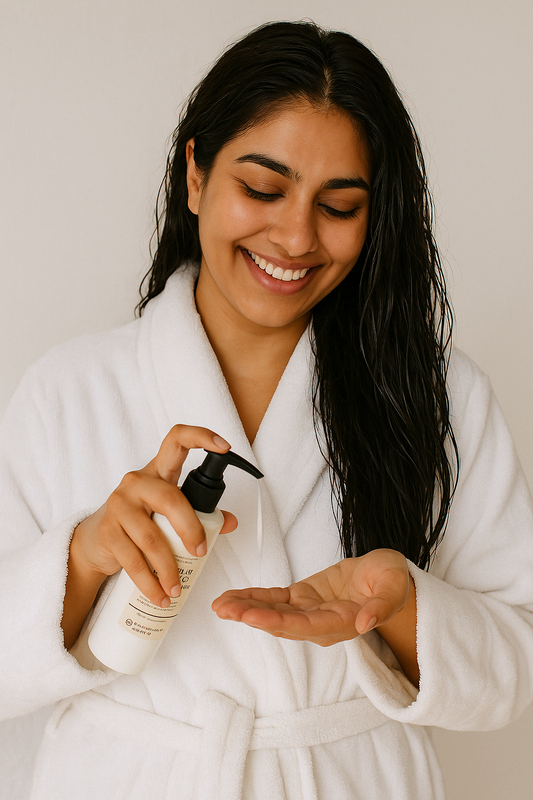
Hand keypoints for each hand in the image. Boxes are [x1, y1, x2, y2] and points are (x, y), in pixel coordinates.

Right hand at [70, 425, 237, 609]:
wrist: (94, 542)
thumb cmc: (140, 522)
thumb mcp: (169, 513)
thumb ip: (201, 514)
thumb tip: (231, 523)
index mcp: (158, 471)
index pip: (177, 440)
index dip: (201, 437)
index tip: (225, 446)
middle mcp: (137, 482)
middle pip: (171, 499)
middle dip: (191, 529)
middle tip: (201, 554)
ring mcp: (119, 505)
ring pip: (151, 537)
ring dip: (169, 568)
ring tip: (178, 588)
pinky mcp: (107, 531)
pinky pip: (133, 560)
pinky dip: (149, 582)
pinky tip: (160, 595)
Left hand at [212, 549, 410, 645]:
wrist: (387, 576)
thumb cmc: (392, 581)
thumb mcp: (394, 588)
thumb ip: (381, 607)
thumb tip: (365, 624)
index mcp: (342, 623)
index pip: (305, 626)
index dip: (277, 621)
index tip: (253, 616)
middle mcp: (321, 624)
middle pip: (282, 623)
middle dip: (251, 616)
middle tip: (225, 610)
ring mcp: (309, 612)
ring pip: (273, 612)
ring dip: (246, 608)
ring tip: (220, 605)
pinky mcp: (302, 598)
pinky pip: (274, 599)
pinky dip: (253, 597)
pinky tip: (232, 598)